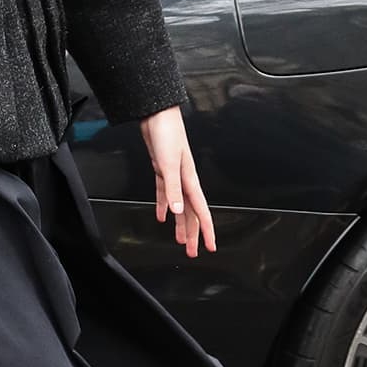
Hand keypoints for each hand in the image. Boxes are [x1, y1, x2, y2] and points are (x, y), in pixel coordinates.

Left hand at [139, 106, 216, 258]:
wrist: (156, 115)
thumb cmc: (167, 134)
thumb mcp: (168, 164)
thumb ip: (173, 189)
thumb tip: (179, 212)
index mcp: (189, 180)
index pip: (201, 211)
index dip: (206, 231)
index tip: (209, 247)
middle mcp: (184, 181)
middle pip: (191, 214)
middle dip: (193, 234)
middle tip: (192, 252)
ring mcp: (174, 176)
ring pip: (179, 207)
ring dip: (180, 224)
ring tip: (179, 240)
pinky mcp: (162, 171)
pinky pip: (165, 194)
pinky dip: (164, 206)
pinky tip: (162, 216)